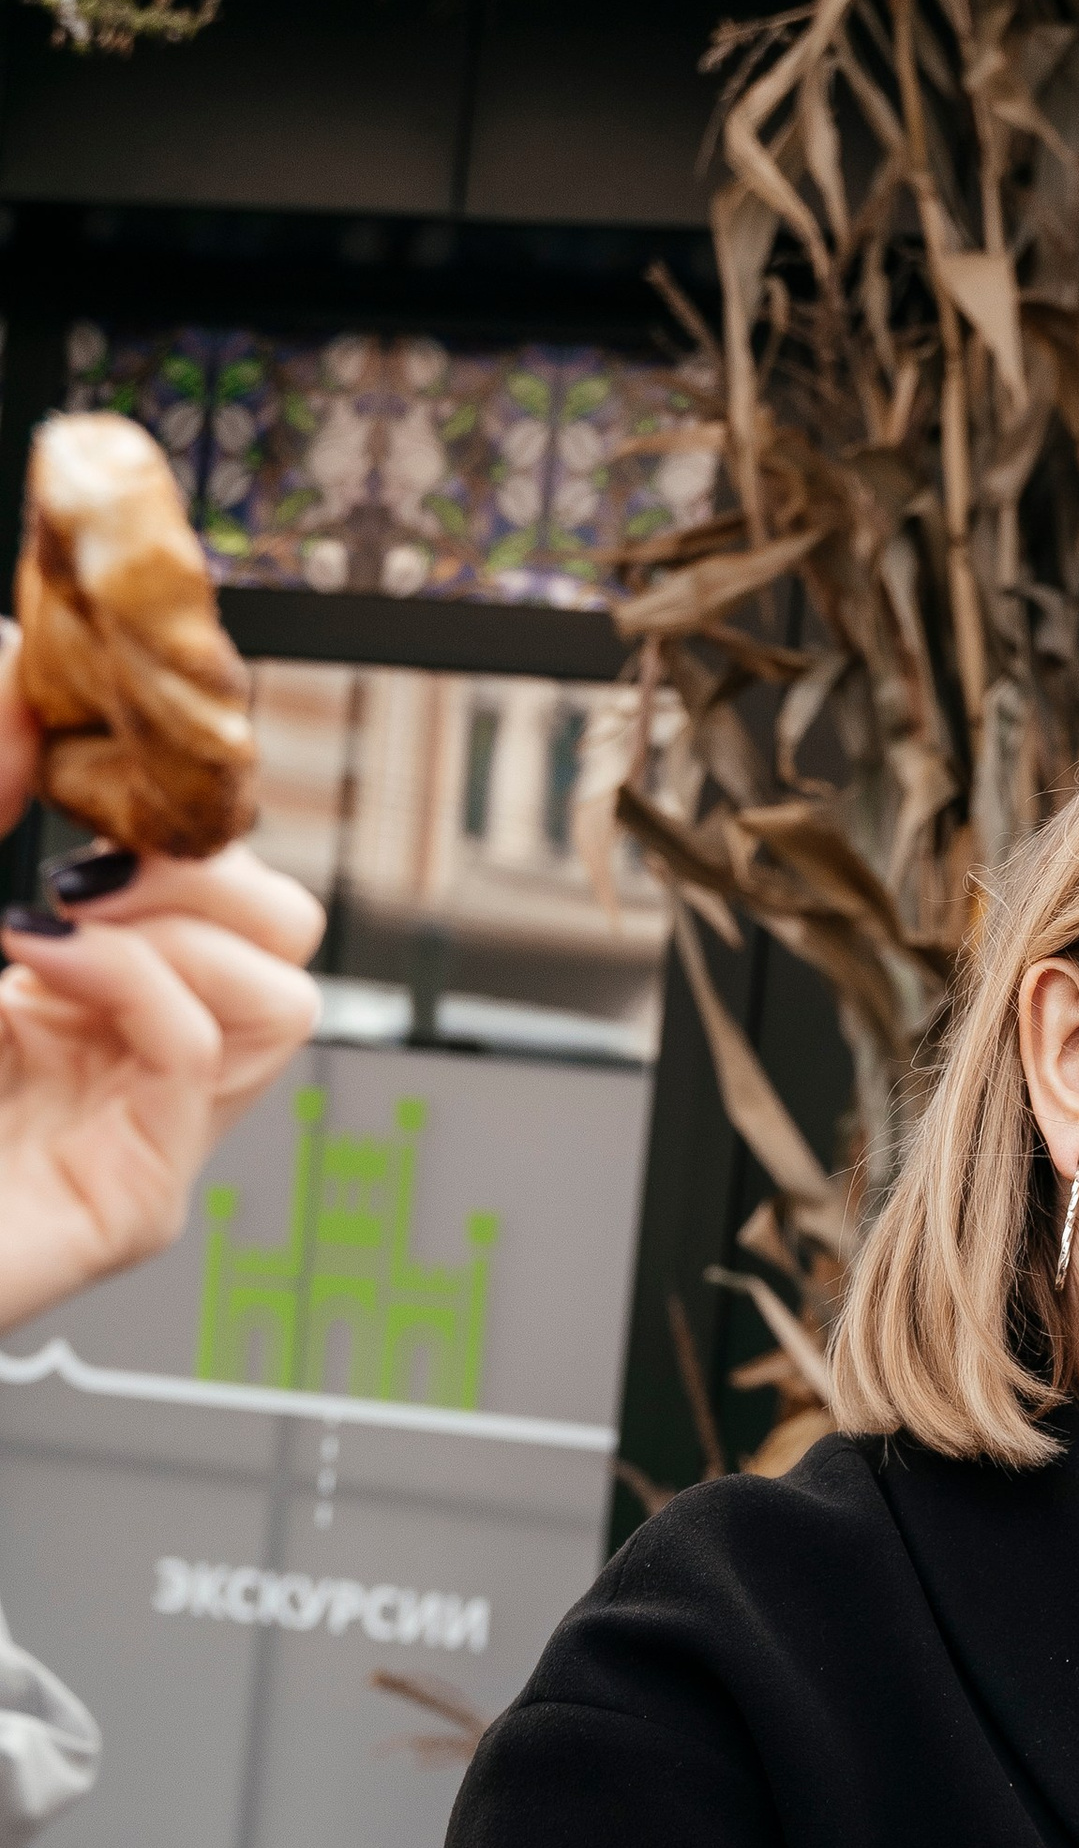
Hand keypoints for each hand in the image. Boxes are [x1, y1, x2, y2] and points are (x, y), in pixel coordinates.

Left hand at [0, 621, 321, 1334]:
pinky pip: (204, 1047)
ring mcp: (127, 1129)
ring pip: (284, 989)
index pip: (206, 882)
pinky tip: (28, 968)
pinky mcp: (131, 1196)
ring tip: (56, 927)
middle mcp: (106, 1055)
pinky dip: (131, 979)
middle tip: (93, 858)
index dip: (181, 808)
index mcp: (56, 984)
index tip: (105, 760)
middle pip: (282, 931)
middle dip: (211, 862)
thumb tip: (26, 651)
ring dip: (184, 924)